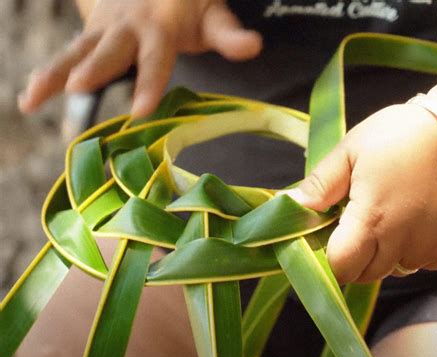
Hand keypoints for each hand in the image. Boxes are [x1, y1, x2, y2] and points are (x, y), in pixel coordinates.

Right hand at [18, 0, 262, 117]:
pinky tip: (27, 97)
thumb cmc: (187, 5)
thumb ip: (228, 34)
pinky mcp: (89, 33)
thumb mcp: (212, 14)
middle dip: (92, 70)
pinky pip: (66, 53)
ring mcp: (104, 29)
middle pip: (108, 50)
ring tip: (29, 100)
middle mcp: (128, 27)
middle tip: (75, 89)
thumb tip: (254, 45)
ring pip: (76, 51)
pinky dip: (46, 74)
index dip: (148, 83)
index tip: (140, 111)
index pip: (156, 59)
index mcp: (161, 26)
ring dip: (53, 74)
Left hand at [287, 104, 436, 283]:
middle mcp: (404, 243)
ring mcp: (433, 247)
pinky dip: (412, 248)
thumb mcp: (352, 149)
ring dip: (383, 253)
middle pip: (366, 274)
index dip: (330, 260)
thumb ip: (321, 183)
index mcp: (373, 220)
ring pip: (394, 269)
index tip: (328, 241)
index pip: (341, 268)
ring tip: (388, 215)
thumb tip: (292, 206)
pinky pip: (423, 261)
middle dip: (354, 257)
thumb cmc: (402, 134)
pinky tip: (415, 218)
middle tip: (355, 224)